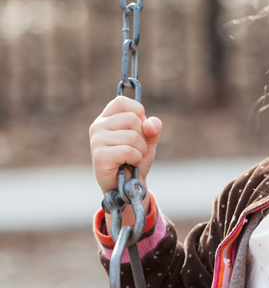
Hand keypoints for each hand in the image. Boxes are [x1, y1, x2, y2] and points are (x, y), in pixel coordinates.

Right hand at [89, 96, 161, 210]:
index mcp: (107, 117)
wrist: (128, 185)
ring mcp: (96, 140)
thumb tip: (149, 125)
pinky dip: (136, 158)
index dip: (139, 114)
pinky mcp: (99, 156)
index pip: (124, 102)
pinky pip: (129, 151)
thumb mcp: (148, 139)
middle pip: (132, 119)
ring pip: (132, 136)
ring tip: (132, 157)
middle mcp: (98, 126)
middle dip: (143, 136)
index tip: (139, 129)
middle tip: (136, 148)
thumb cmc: (135, 159)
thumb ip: (153, 127)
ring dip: (141, 150)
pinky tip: (129, 163)